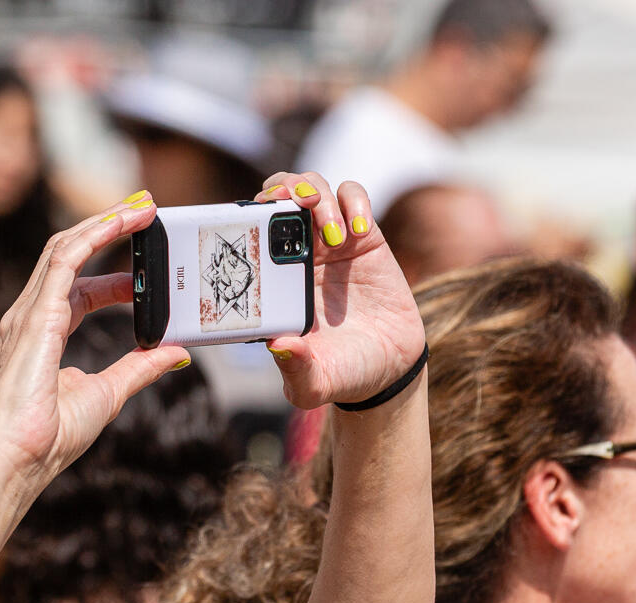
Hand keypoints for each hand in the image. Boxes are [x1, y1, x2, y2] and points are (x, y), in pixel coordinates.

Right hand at [0, 196, 188, 489]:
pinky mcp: (35, 315)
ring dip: (103, 222)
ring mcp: (29, 312)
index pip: (81, 288)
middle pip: (71, 255)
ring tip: (139, 206)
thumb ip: (141, 367)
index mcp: (47, 333)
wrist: (20, 458)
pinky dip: (93, 236)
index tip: (147, 267)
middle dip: (108, 228)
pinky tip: (120, 221)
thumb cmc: (50, 435)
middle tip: (146, 210)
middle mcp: (33, 316)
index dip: (115, 274)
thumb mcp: (110, 393)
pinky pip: (64, 260)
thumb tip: (177, 353)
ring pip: (65, 248)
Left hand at [258, 171, 426, 409]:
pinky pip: (355, 198)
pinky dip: (356, 203)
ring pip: (315, 188)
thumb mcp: (314, 381)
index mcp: (273, 280)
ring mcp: (330, 242)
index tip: (254, 215)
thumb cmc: (341, 372)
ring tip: (331, 231)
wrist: (388, 368)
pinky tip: (359, 231)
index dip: (248, 214)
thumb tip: (277, 346)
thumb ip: (295, 367)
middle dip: (282, 188)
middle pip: (280, 195)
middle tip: (290, 202)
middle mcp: (297, 254)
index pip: (251, 231)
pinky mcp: (364, 237)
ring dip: (318, 196)